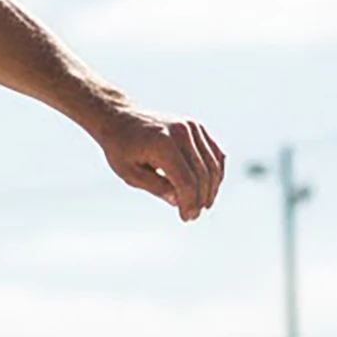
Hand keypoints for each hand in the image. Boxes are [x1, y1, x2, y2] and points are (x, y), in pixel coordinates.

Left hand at [95, 108, 224, 220]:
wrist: (122, 119)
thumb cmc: (122, 148)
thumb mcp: (130, 173)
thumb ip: (156, 187)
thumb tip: (179, 201)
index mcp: (163, 143)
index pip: (185, 180)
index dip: (188, 202)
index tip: (186, 217)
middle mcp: (182, 132)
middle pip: (202, 173)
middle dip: (200, 198)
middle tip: (192, 216)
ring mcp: (193, 127)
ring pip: (213, 164)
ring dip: (211, 188)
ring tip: (202, 206)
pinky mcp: (198, 127)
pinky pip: (215, 153)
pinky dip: (215, 173)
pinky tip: (208, 189)